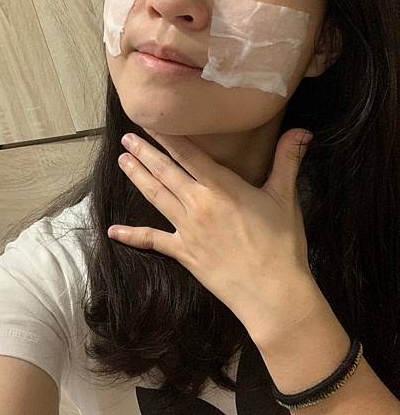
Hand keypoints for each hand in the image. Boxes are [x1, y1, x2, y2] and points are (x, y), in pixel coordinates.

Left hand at [108, 127, 322, 345]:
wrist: (273, 292)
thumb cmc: (281, 244)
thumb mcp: (286, 197)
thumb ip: (288, 160)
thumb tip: (302, 130)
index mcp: (221, 188)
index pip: (188, 155)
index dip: (167, 137)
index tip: (149, 123)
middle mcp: (198, 204)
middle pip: (165, 172)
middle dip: (144, 153)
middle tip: (126, 138)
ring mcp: (188, 229)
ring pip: (156, 197)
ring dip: (138, 177)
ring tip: (122, 161)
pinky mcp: (184, 253)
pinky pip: (153, 241)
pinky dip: (132, 236)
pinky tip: (113, 231)